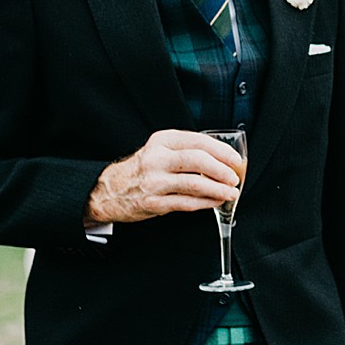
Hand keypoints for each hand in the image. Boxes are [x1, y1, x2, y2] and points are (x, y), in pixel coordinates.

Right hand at [85, 129, 243, 223]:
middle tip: (235, 177)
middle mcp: (157, 158)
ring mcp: (154, 181)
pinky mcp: (153, 202)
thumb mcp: (161, 150)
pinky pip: (186, 203)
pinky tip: (215, 202)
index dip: (222, 151)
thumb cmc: (142, 169)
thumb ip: (188, 150)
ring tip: (231, 192)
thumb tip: (225, 160)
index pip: (198, 141)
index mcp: (162, 141)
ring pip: (194, 184)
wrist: (109, 190)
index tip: (236, 160)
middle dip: (222, 170)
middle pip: (198, 160)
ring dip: (218, 190)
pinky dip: (205, 203)